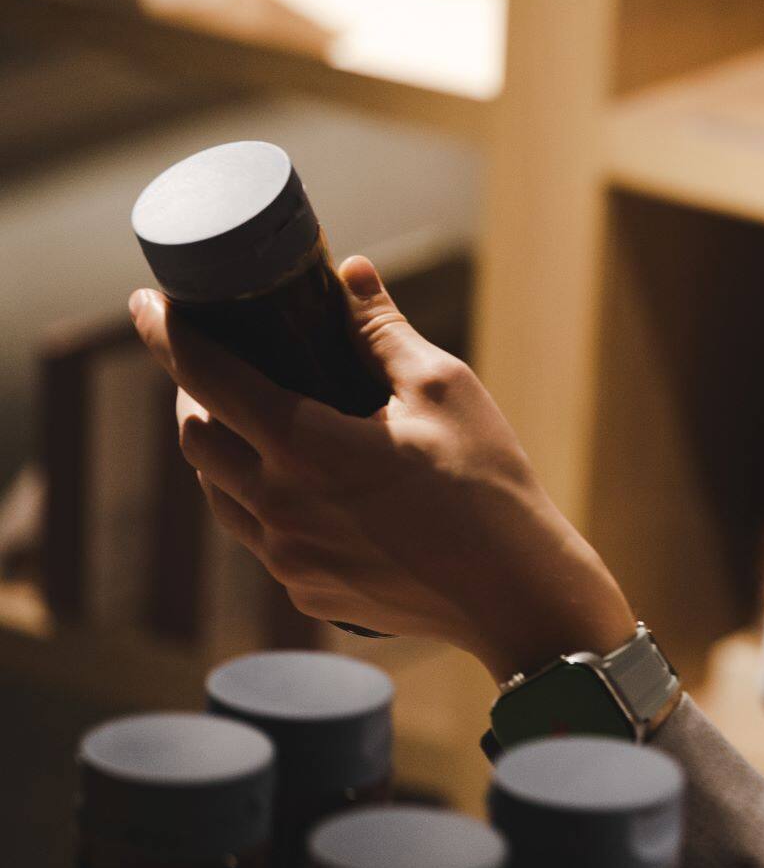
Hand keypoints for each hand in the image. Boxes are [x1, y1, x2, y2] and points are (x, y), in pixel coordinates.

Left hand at [130, 257, 634, 681]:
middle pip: (196, 440)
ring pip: (220, 495)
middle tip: (216, 361)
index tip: (145, 301)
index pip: (206, 377)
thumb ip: (382, 330)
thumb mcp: (443, 388)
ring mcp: (288, 560)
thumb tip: (350, 274)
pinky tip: (306, 485)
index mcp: (306, 449)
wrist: (515, 590)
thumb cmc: (485, 483)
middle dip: (192, 393)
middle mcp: (280, 509)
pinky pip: (261, 538)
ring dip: (222, 450)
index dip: (166, 332)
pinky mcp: (307, 593)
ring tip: (254, 421)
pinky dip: (264, 500)